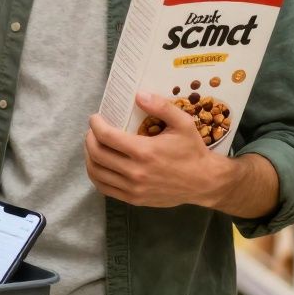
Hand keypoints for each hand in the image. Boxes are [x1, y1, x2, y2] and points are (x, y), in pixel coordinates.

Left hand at [84, 91, 223, 208]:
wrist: (204, 183)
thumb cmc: (193, 151)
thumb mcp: (183, 123)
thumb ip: (161, 107)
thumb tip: (138, 95)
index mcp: (145, 152)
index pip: (106, 137)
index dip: (95, 125)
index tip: (95, 118)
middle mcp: (135, 172)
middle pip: (97, 154)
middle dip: (89, 138)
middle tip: (93, 130)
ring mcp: (133, 188)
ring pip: (96, 172)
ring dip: (89, 156)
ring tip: (93, 145)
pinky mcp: (134, 200)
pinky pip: (104, 188)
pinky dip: (96, 175)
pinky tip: (99, 165)